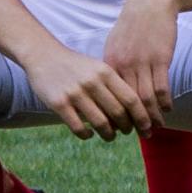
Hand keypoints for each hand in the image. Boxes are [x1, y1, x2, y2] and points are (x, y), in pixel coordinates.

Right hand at [24, 41, 144, 139]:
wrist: (44, 56)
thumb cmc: (77, 65)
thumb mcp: (99, 68)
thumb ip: (114, 85)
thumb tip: (132, 110)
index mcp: (106, 72)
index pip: (131, 98)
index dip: (141, 116)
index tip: (147, 126)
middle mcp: (93, 82)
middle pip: (118, 112)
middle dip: (127, 127)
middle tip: (128, 132)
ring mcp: (75, 93)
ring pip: (100, 122)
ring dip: (108, 134)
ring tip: (111, 136)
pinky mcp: (59, 104)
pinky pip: (78, 127)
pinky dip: (87, 135)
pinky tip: (89, 134)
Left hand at [101, 0, 181, 131]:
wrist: (152, 2)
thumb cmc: (134, 22)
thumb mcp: (116, 42)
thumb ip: (113, 63)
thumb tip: (110, 82)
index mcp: (109, 63)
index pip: (110, 97)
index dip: (115, 114)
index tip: (120, 128)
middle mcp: (124, 66)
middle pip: (127, 102)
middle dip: (133, 121)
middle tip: (139, 135)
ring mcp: (143, 62)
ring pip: (145, 98)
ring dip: (151, 116)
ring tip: (154, 128)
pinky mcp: (161, 58)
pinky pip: (162, 87)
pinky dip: (164, 102)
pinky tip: (168, 109)